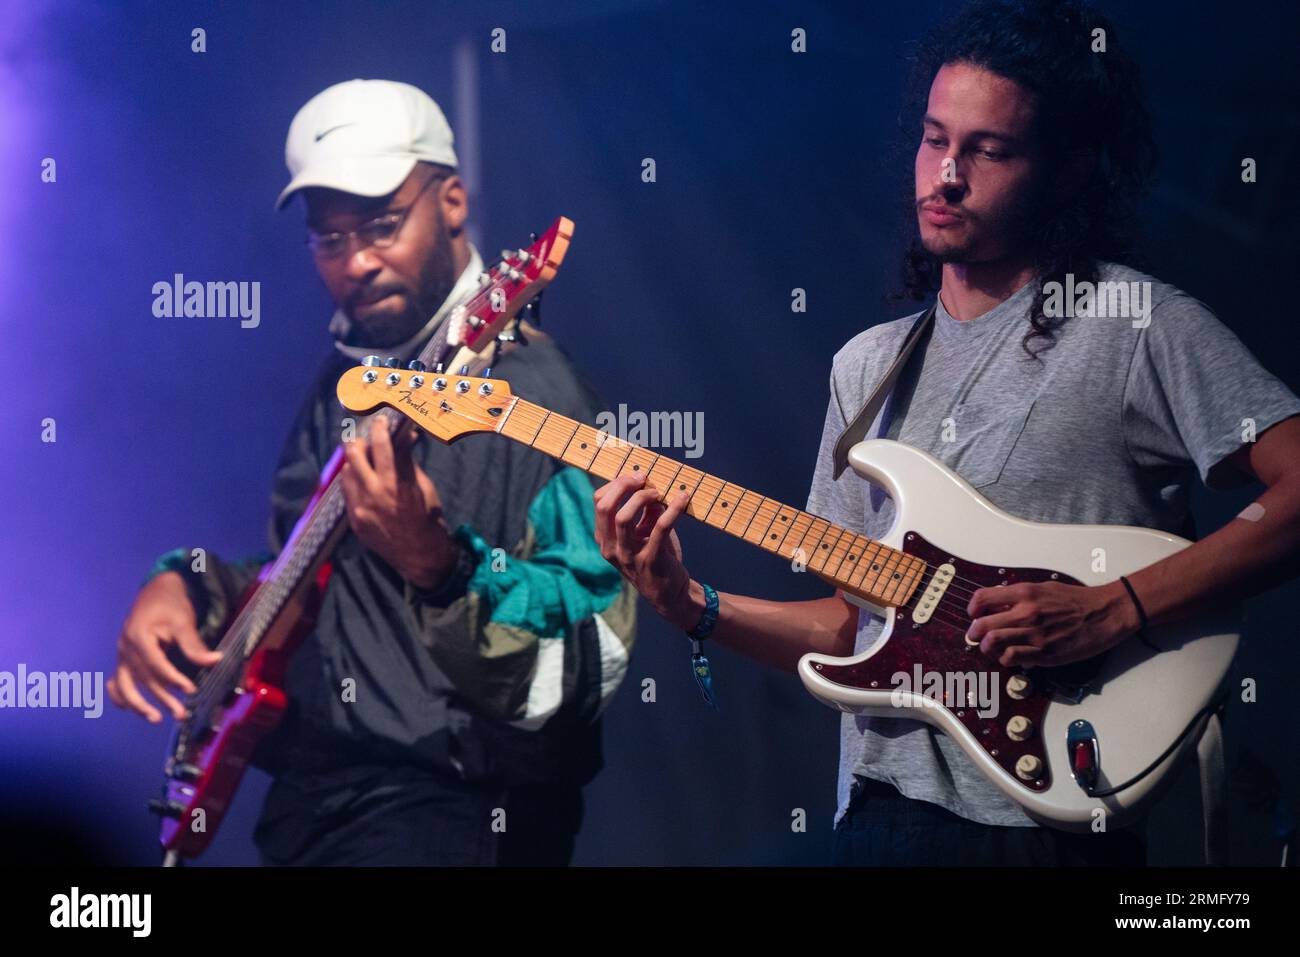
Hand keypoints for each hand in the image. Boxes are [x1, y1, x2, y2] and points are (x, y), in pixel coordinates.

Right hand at [108, 571, 222, 722]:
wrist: (158, 590)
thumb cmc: (171, 604)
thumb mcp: (184, 621)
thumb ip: (195, 645)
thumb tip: (215, 661)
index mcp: (138, 636)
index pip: (155, 665)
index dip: (172, 679)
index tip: (190, 690)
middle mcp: (125, 647)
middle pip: (142, 678)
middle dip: (161, 698)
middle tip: (181, 713)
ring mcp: (121, 653)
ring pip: (124, 685)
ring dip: (138, 705)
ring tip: (156, 718)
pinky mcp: (123, 658)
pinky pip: (116, 681)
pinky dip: (120, 696)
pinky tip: (130, 709)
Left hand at [341, 418, 456, 589]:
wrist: (422, 556)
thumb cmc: (429, 518)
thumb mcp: (423, 486)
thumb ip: (408, 462)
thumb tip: (405, 437)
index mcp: (397, 484)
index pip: (383, 445)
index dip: (381, 428)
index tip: (381, 420)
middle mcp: (375, 494)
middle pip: (355, 454)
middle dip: (359, 440)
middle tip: (365, 436)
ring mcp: (361, 509)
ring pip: (346, 472)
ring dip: (354, 461)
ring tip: (363, 459)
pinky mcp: (354, 521)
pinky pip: (347, 492)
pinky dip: (353, 481)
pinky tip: (362, 480)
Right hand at [593, 473, 700, 629]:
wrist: (671, 594)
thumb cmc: (656, 557)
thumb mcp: (643, 532)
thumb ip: (643, 510)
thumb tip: (649, 483)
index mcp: (605, 539)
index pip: (599, 502)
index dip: (617, 484)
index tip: (637, 477)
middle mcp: (611, 549)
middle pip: (606, 507)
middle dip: (624, 486)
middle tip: (644, 478)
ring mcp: (628, 556)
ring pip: (623, 518)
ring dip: (642, 497)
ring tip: (659, 492)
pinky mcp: (650, 561)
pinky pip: (660, 528)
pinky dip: (673, 509)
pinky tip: (683, 499)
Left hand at [965, 579, 1140, 667]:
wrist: (1104, 613)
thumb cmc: (1076, 600)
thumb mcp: (1042, 588)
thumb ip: (1017, 596)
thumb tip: (995, 604)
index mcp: (1024, 593)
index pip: (982, 599)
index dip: (973, 609)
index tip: (974, 614)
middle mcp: (1026, 613)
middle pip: (981, 626)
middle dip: (974, 633)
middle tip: (976, 636)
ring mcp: (1034, 634)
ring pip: (993, 644)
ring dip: (987, 648)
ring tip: (991, 648)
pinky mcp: (1044, 653)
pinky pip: (1012, 659)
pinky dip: (1006, 659)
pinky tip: (1011, 656)